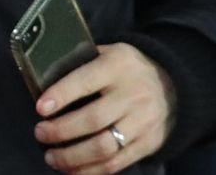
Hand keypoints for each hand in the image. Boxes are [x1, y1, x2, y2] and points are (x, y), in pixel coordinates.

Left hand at [34, 43, 175, 173]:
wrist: (175, 85)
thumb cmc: (128, 69)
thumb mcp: (110, 53)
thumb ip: (83, 61)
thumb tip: (44, 76)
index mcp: (118, 66)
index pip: (85, 81)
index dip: (61, 95)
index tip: (40, 108)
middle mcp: (133, 94)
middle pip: (93, 119)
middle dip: (61, 131)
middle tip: (40, 133)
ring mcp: (142, 122)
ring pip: (104, 147)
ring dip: (72, 157)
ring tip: (52, 157)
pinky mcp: (148, 144)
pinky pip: (116, 163)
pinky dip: (89, 170)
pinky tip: (71, 169)